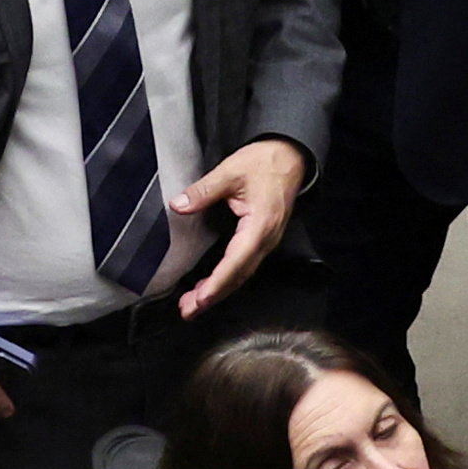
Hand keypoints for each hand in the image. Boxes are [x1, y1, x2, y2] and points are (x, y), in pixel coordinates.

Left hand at [176, 137, 306, 314]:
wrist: (290, 157)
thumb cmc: (263, 163)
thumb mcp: (230, 171)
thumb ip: (204, 190)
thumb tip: (178, 204)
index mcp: (260, 225)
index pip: (237, 260)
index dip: (218, 282)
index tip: (201, 298)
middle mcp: (266, 240)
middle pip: (239, 275)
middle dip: (214, 296)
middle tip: (188, 311)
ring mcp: (266, 242)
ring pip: (242, 274)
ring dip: (218, 291)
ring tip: (192, 306)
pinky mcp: (262, 241)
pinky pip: (244, 266)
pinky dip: (226, 280)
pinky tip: (209, 287)